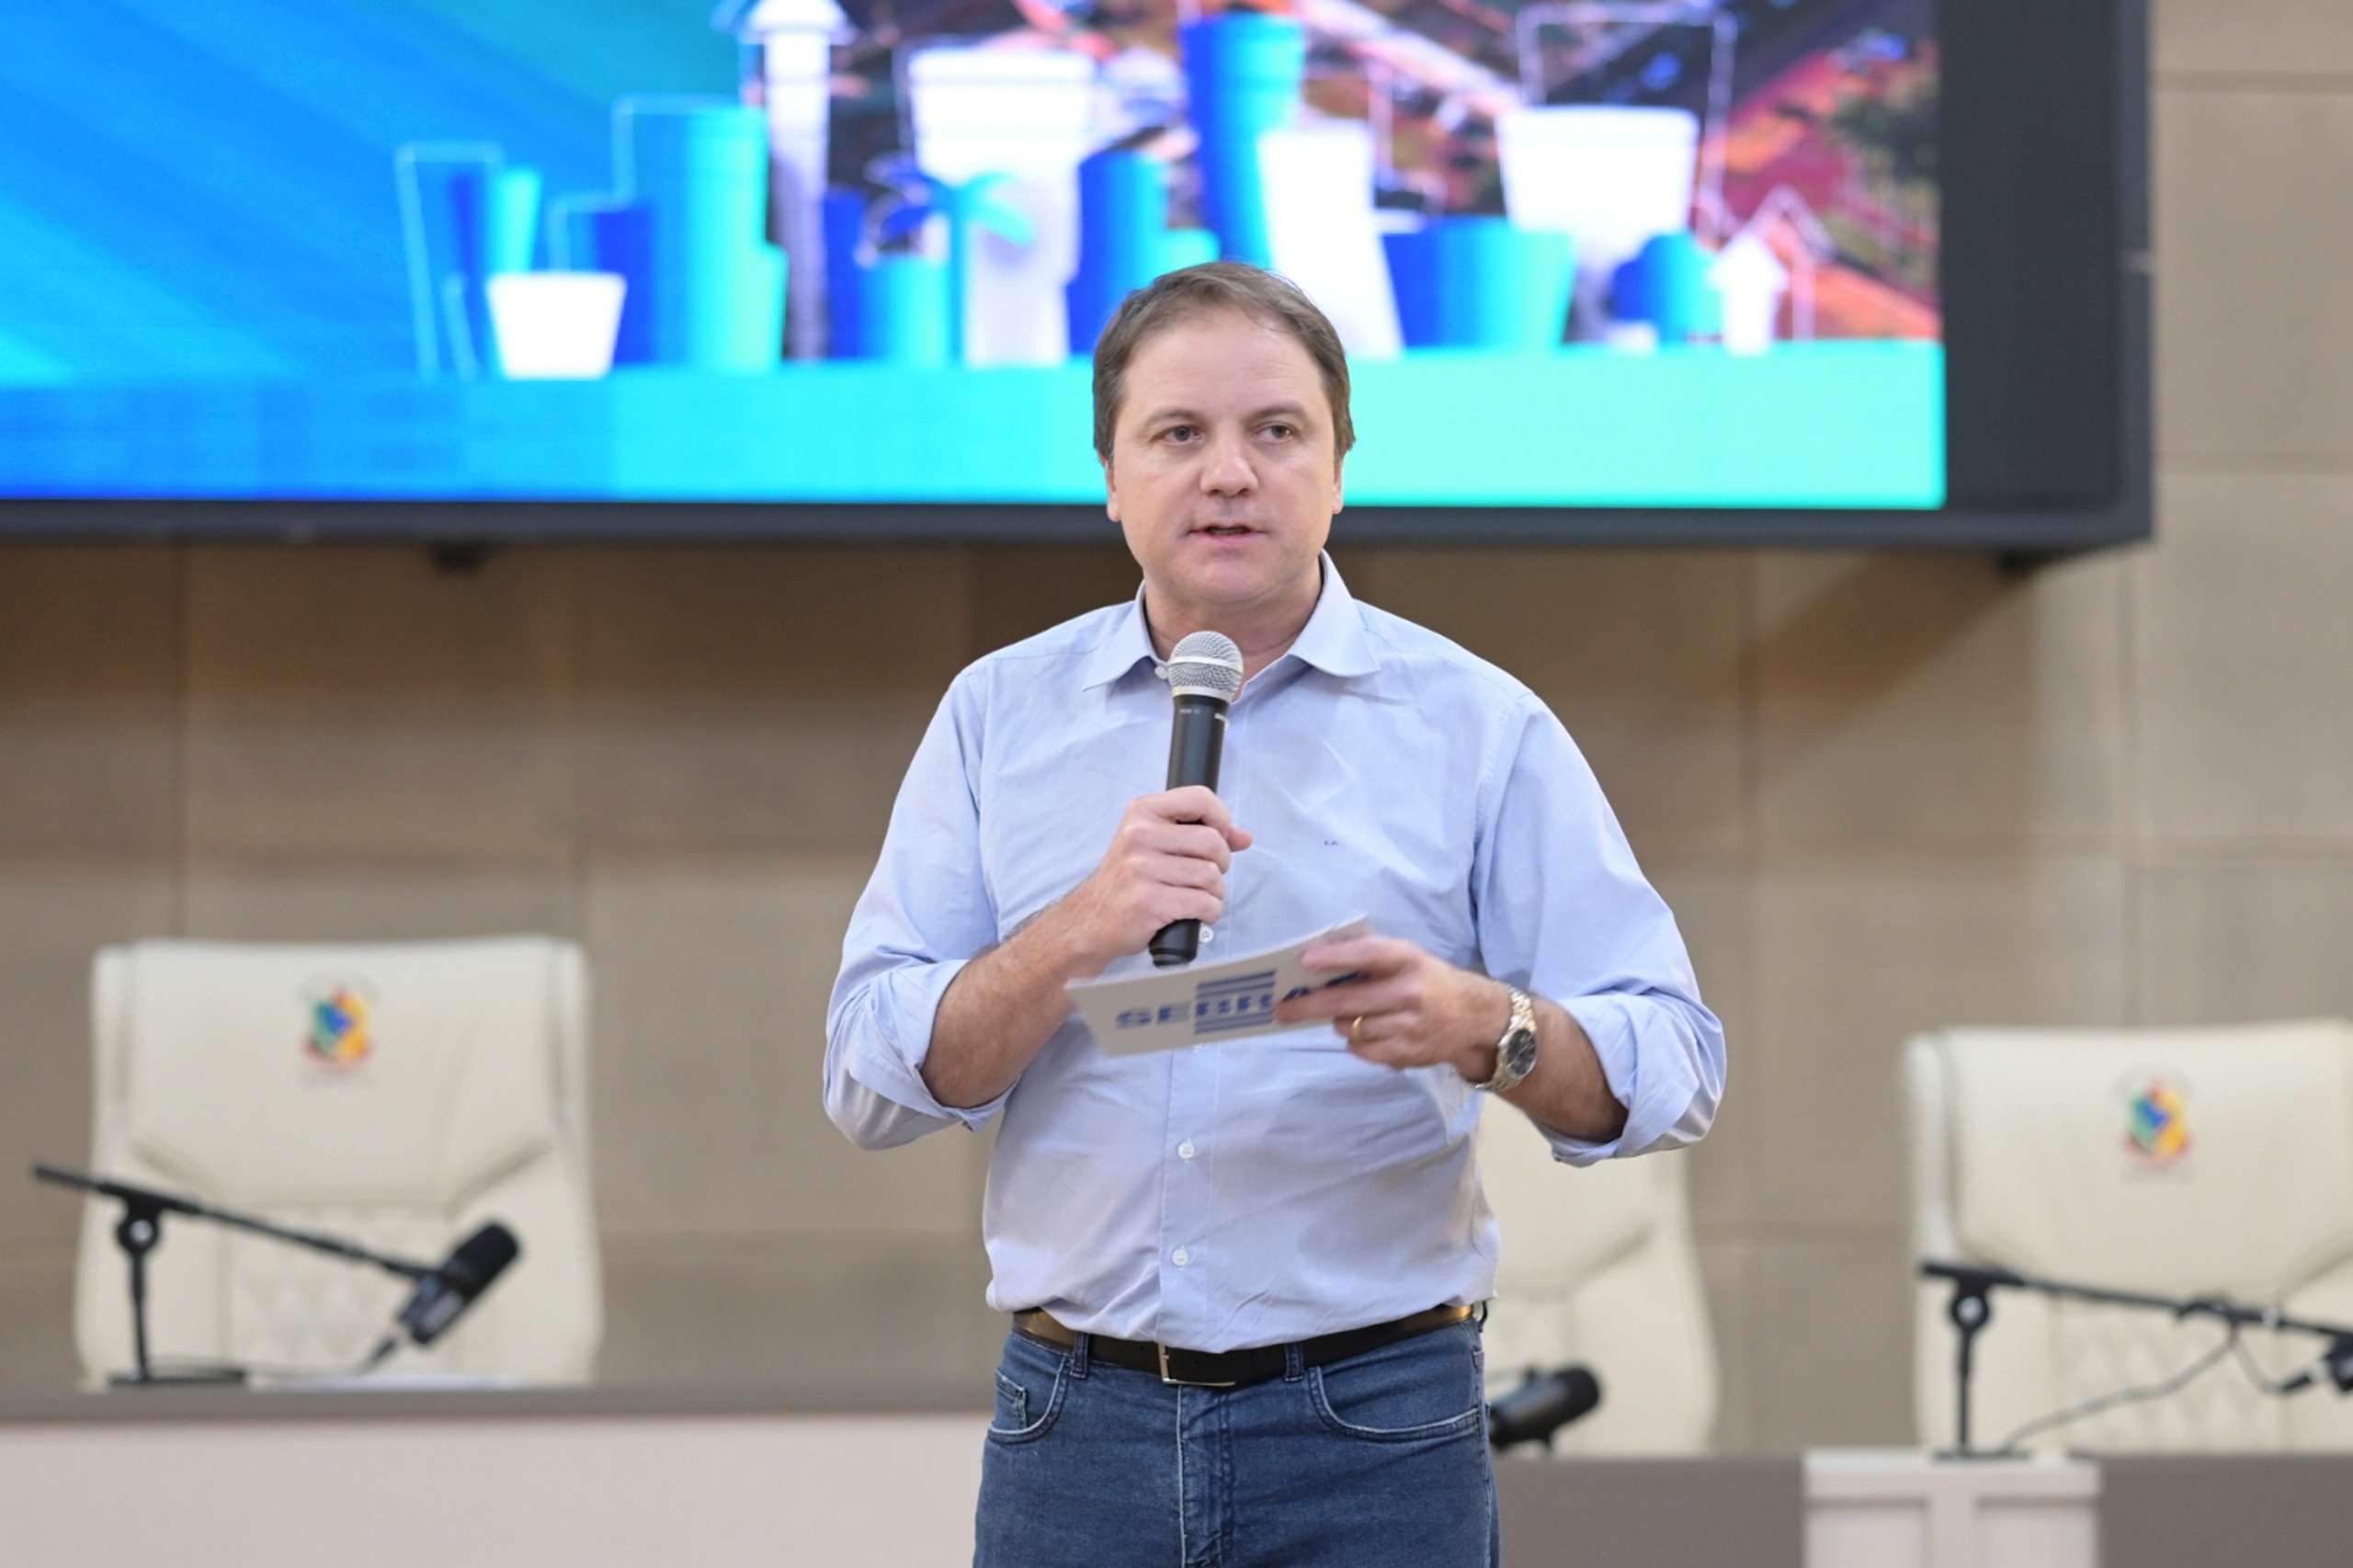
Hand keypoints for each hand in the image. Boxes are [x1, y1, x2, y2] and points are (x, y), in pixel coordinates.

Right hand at [1035, 786, 1252, 977]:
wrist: (1092, 921)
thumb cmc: (1128, 881)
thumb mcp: (1154, 844)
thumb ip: (1198, 834)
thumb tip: (1243, 837)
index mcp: (1141, 812)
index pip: (1200, 798)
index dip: (1221, 818)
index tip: (1220, 837)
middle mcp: (1139, 836)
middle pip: (1212, 842)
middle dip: (1221, 864)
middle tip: (1205, 876)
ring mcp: (1142, 869)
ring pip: (1211, 876)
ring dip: (1215, 892)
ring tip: (1198, 896)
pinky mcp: (1149, 901)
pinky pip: (1204, 903)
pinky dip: (1209, 912)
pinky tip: (1194, 913)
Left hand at [1272, 935, 1510, 1079]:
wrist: (1475, 1019)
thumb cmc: (1429, 981)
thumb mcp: (1407, 958)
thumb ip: (1370, 959)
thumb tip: (1315, 963)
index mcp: (1408, 960)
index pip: (1367, 955)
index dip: (1335, 957)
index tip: (1305, 961)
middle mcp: (1409, 992)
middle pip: (1346, 1001)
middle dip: (1308, 1005)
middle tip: (1281, 1009)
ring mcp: (1408, 1026)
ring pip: (1349, 1028)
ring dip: (1339, 1022)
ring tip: (1345, 1015)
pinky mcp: (1407, 1053)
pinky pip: (1361, 1050)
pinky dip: (1355, 1042)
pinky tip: (1366, 1033)